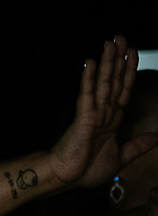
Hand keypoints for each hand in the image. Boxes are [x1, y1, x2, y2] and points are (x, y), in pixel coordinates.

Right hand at [47, 36, 154, 187]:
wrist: (66, 178)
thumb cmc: (86, 170)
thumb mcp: (121, 157)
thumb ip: (137, 146)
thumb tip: (156, 137)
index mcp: (112, 119)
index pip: (123, 89)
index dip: (129, 71)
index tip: (132, 52)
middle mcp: (103, 112)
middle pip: (114, 80)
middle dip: (119, 58)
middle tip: (121, 37)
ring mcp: (93, 113)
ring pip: (103, 82)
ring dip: (107, 62)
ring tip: (109, 42)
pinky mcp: (83, 118)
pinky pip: (87, 94)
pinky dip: (89, 78)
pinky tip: (90, 63)